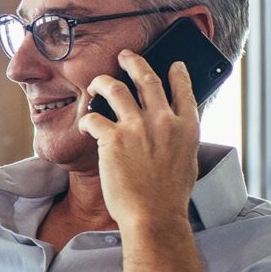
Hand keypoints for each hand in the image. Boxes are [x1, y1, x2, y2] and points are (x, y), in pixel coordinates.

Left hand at [77, 50, 199, 226]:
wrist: (153, 216)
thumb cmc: (169, 197)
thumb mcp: (186, 162)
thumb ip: (179, 140)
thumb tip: (173, 129)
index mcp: (186, 128)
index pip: (184, 91)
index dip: (178, 74)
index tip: (173, 64)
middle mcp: (163, 121)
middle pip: (147, 78)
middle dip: (134, 62)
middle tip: (125, 55)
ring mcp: (137, 127)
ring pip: (115, 89)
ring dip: (102, 82)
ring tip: (96, 83)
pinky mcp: (112, 138)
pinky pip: (93, 117)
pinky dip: (86, 120)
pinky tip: (84, 126)